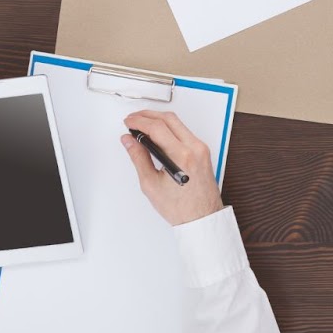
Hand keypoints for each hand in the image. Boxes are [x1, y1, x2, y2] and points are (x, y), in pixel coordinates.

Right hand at [119, 110, 223, 225]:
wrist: (201, 217)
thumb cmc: (180, 207)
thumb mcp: (150, 184)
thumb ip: (139, 157)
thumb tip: (129, 141)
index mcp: (182, 156)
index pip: (157, 127)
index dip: (139, 121)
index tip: (128, 122)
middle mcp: (195, 148)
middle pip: (169, 119)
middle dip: (148, 115)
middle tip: (133, 119)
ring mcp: (201, 148)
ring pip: (178, 123)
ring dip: (159, 120)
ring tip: (142, 125)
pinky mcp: (203, 151)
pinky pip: (184, 131)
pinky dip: (169, 128)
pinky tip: (157, 133)